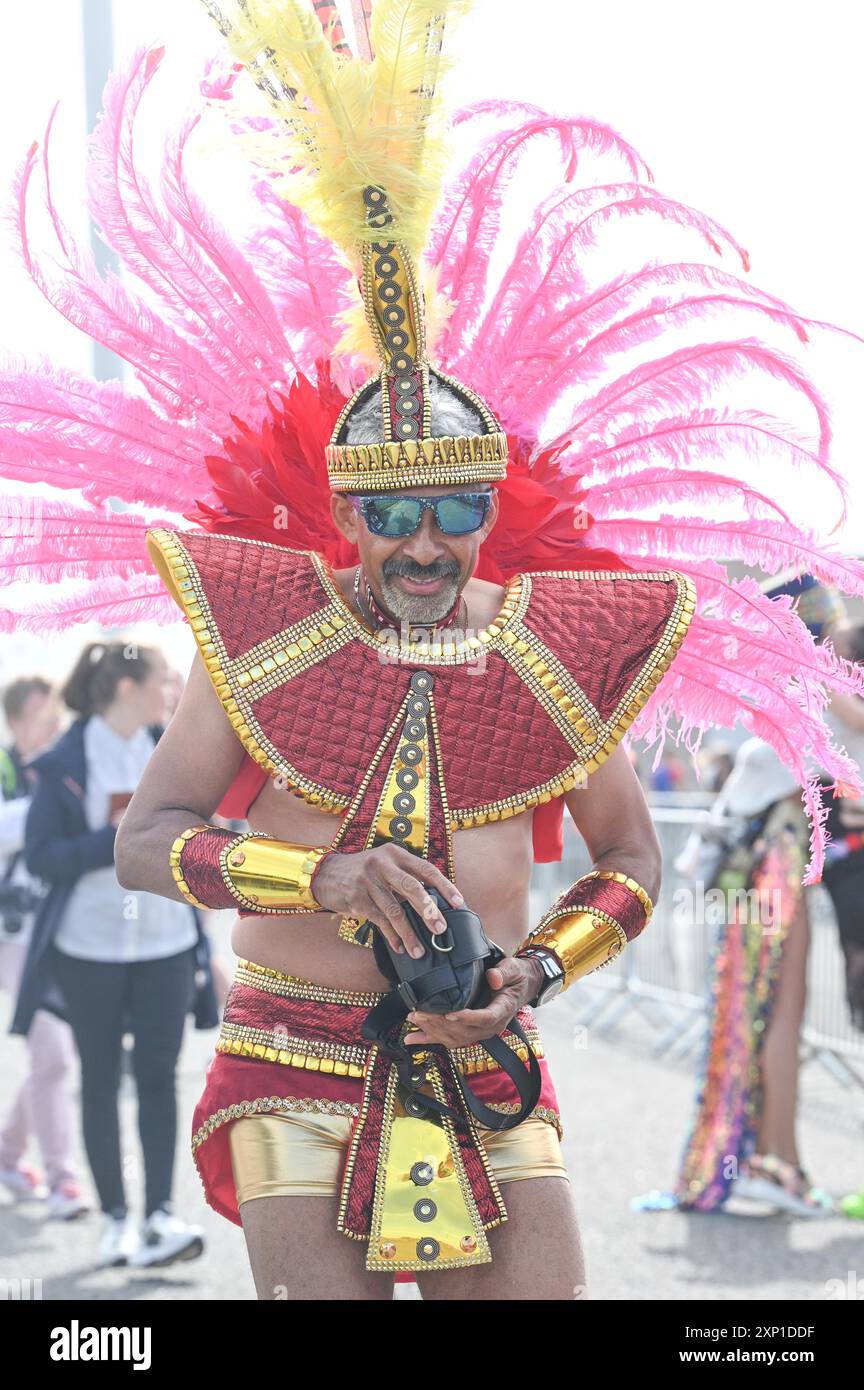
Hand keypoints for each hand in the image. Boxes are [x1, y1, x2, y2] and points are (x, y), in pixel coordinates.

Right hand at [311, 843, 463, 959]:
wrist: (325, 873)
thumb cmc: (363, 871)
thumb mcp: (385, 865)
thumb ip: (406, 877)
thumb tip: (435, 903)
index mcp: (395, 854)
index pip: (426, 869)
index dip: (445, 886)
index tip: (459, 902)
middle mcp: (382, 865)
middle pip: (412, 888)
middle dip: (429, 910)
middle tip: (440, 928)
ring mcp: (368, 882)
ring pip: (395, 910)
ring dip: (409, 933)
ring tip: (420, 951)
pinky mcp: (356, 899)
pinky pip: (379, 921)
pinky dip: (391, 936)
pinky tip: (400, 947)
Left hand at [405, 955, 544, 1048]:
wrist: (518, 988)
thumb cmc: (515, 978)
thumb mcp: (513, 970)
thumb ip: (503, 973)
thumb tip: (492, 977)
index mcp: (501, 1011)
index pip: (485, 1018)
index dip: (467, 1018)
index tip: (450, 1014)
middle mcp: (489, 1027)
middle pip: (464, 1031)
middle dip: (440, 1023)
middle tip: (420, 1012)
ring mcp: (478, 1032)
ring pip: (454, 1037)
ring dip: (432, 1030)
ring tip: (414, 1019)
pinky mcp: (468, 1032)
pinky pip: (448, 1039)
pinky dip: (428, 1039)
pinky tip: (411, 1039)